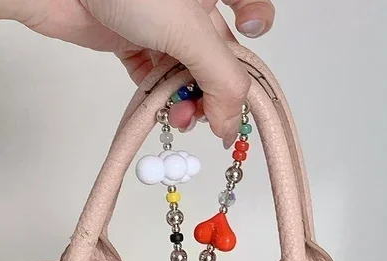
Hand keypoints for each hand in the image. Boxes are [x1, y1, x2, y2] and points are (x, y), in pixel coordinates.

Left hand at [12, 0, 275, 144]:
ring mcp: (158, 22)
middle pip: (216, 53)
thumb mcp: (189, 30)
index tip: (249, 46)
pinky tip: (158, 109)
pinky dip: (158, 95)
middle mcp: (189, 4)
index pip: (250, 6)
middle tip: (206, 116)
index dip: (256, 25)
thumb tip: (231, 123)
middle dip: (214, 89)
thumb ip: (221, 79)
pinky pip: (153, 74)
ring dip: (186, 101)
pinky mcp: (129, 39)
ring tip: (179, 119)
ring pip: (185, 69)